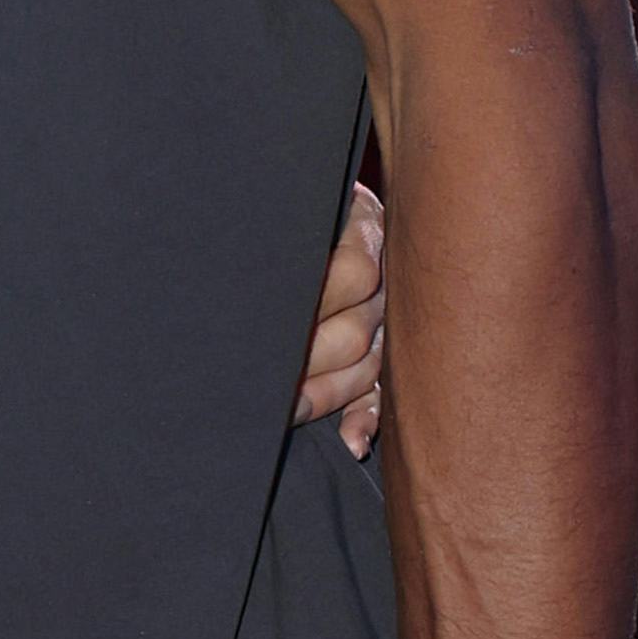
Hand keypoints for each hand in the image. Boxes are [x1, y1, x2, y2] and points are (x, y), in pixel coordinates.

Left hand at [291, 178, 385, 459]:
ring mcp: (386, 321)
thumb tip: (251, 228)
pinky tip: (352, 441)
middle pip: (355, 329)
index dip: (314, 302)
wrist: (326, 197)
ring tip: (287, 410)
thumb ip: (289, 220)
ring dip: (328, 392)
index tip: (271, 327)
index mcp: (362, 232)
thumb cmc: (296, 203)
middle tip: (265, 377)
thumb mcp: (299, 197)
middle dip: (308, 357)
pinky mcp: (380, 354)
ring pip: (367, 366)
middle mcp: (382, 282)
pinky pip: (381, 392)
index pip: (349, 274)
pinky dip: (366, 419)